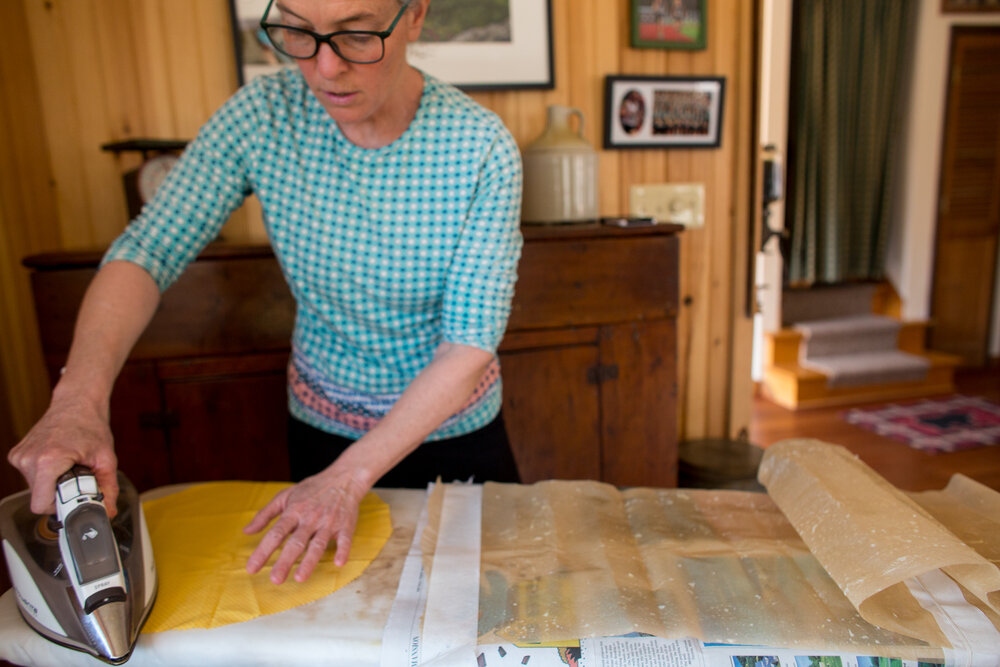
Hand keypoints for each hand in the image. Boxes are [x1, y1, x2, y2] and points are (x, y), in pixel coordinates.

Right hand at [8, 393, 118, 516]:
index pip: (41, 505)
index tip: (75, 500)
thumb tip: (108, 512)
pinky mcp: (17, 455)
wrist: (76, 403)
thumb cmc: (91, 426)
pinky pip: (31, 478)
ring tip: (69, 466)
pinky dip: (46, 475)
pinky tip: (59, 460)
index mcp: (48, 461)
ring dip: (53, 484)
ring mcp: (20, 456)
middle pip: (38, 499)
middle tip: (77, 480)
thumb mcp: (106, 459)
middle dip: (59, 495)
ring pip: (35, 489)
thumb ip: (108, 488)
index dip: (60, 507)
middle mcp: (28, 459)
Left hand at [243, 466, 369, 583]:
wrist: (343, 478)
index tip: (251, 569)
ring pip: (318, 544)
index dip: (263, 551)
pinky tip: (338, 563)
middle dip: (285, 561)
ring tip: (300, 578)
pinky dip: (342, 551)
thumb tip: (246, 531)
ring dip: (309, 561)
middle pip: (296, 542)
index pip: (275, 533)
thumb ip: (265, 514)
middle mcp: (310, 518)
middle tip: (275, 580)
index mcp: (293, 511)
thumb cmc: (311, 489)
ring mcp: (328, 522)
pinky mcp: (345, 525)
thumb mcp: (285, 496)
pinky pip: (345, 540)